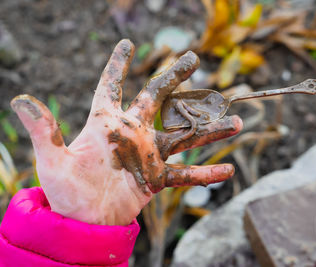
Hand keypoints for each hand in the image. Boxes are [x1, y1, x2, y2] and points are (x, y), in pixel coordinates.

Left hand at [11, 40, 242, 225]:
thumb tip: (18, 99)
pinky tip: (228, 171)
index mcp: (105, 122)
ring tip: (236, 122)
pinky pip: (186, 175)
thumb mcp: (52, 160)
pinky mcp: (157, 177)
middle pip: (157, 98)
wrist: (83, 221)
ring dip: (209, 130)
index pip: (111, 86)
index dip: (118, 64)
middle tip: (193, 58)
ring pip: (184, 136)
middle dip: (175, 77)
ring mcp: (148, 154)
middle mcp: (131, 132)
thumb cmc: (64, 190)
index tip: (127, 43)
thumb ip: (44, 130)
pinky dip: (206, 174)